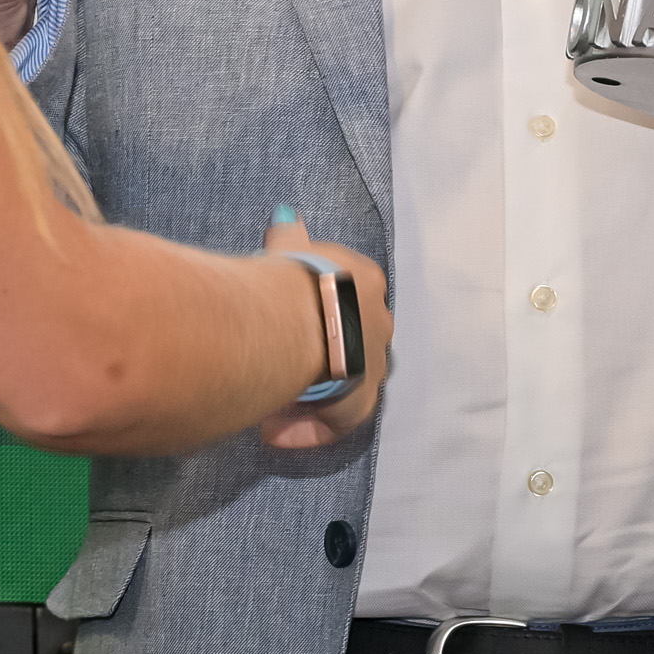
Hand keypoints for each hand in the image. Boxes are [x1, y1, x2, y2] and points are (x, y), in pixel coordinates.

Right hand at [257, 210, 389, 449]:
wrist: (297, 313)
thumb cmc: (291, 274)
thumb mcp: (289, 246)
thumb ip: (289, 237)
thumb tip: (285, 220)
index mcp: (365, 280)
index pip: (349, 295)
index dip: (318, 311)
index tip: (289, 323)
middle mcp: (378, 321)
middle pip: (354, 341)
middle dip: (325, 353)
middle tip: (285, 362)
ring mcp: (374, 363)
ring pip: (347, 382)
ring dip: (314, 391)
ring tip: (275, 399)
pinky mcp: (360, 402)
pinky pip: (334, 421)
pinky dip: (306, 429)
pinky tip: (275, 433)